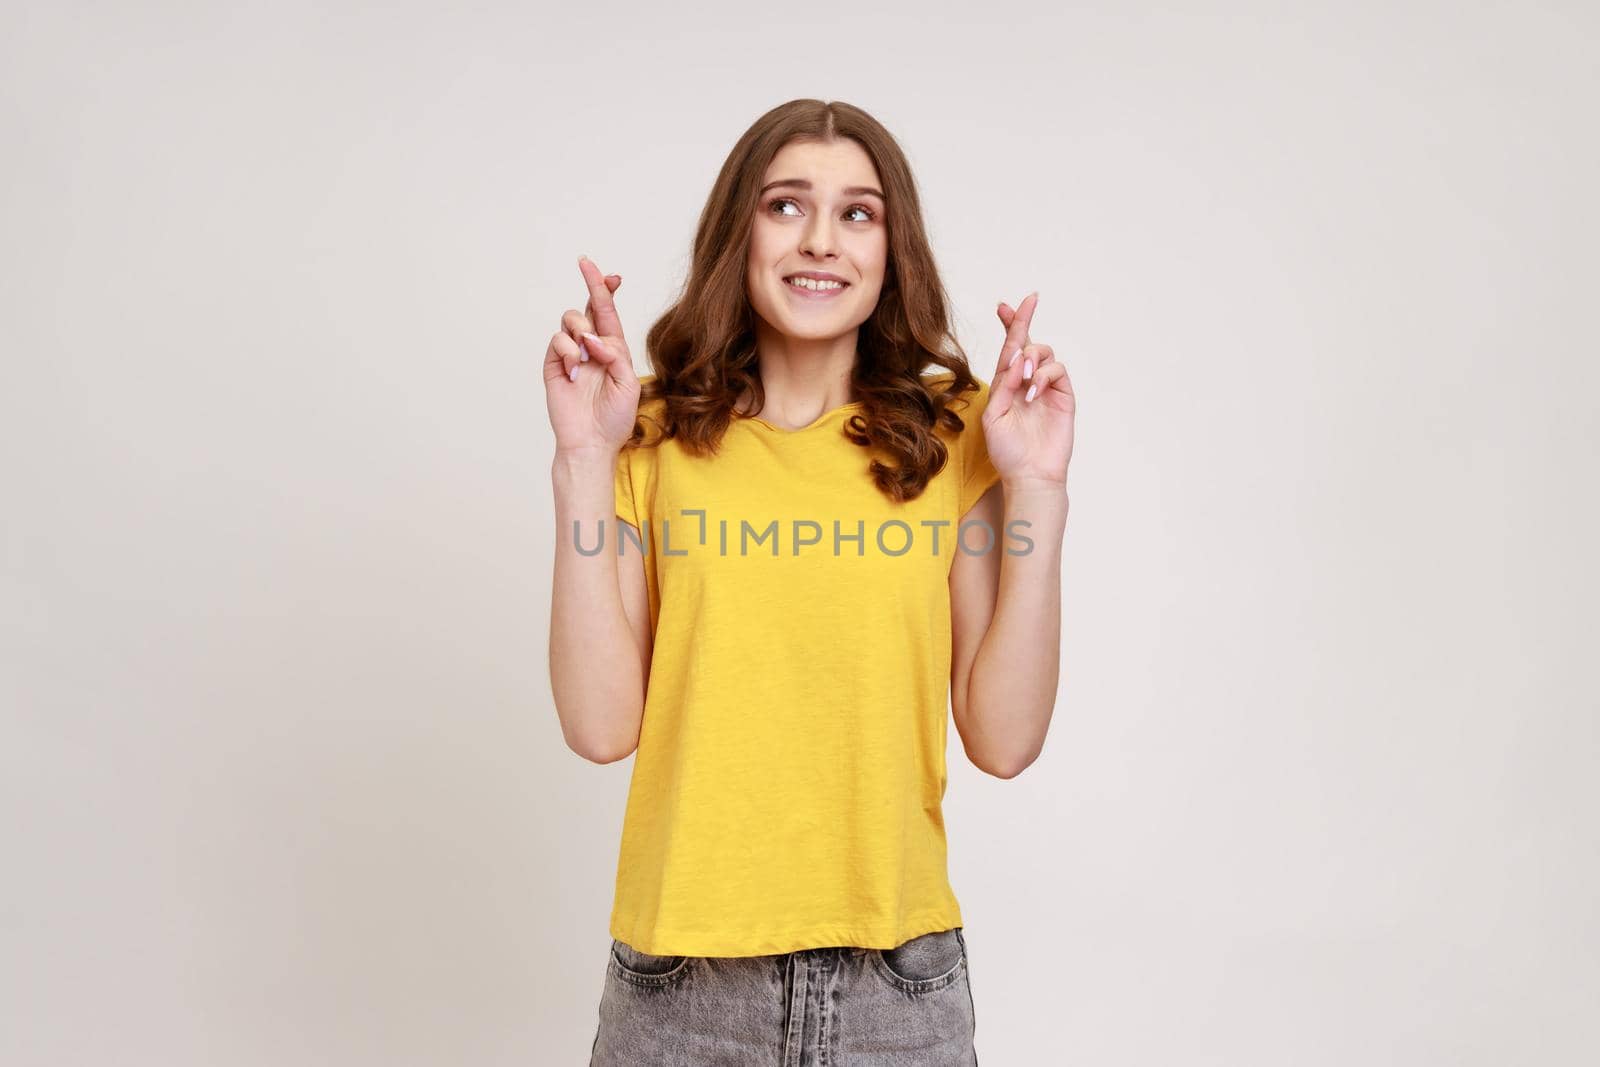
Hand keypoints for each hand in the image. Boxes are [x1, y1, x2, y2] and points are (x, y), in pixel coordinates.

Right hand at [544, 256, 641, 452]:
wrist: (592, 443)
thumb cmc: (614, 418)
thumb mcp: (628, 383)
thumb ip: (616, 354)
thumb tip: (594, 337)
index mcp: (613, 349)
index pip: (609, 312)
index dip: (607, 289)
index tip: (611, 273)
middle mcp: (592, 347)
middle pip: (588, 306)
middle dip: (593, 288)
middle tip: (594, 280)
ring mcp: (572, 354)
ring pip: (571, 319)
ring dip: (581, 329)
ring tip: (588, 355)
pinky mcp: (554, 365)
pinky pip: (557, 340)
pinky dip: (568, 351)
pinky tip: (575, 371)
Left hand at [982, 292, 1074, 488]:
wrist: (1030, 475)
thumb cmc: (1008, 451)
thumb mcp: (994, 416)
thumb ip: (1002, 386)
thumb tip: (1016, 360)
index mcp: (1006, 385)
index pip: (1008, 349)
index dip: (1009, 326)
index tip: (1003, 305)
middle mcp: (1026, 382)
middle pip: (1027, 343)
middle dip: (1024, 323)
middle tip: (1026, 306)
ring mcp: (1046, 388)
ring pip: (1043, 353)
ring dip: (1031, 358)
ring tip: (1023, 379)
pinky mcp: (1063, 396)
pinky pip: (1057, 370)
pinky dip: (1043, 375)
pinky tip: (1033, 393)